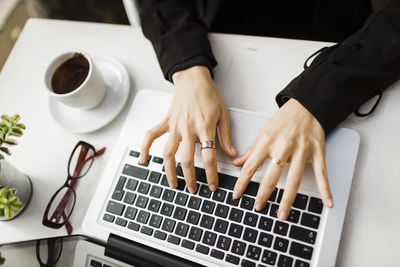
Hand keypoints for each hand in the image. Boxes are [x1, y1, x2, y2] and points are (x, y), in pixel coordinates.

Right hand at [140, 66, 237, 192]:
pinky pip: (151, 136)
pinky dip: (145, 148)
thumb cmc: (209, 94)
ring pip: (168, 153)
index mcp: (204, 127)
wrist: (193, 78)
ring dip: (169, 171)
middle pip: (187, 160)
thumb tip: (232, 154)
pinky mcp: (165, 122)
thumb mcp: (223, 114)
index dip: (212, 175)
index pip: (209, 157)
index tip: (213, 185)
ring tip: (173, 184)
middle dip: (190, 178)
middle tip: (194, 189)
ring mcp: (174, 126)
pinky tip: (144, 160)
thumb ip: (225, 136)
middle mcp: (187, 129)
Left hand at [232, 98, 333, 219]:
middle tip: (258, 207)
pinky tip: (327, 203)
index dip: (242, 182)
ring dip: (287, 199)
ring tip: (282, 214)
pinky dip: (326, 189)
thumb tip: (237, 163)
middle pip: (272, 176)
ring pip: (294, 179)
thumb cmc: (284, 119)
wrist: (306, 105)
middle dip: (264, 194)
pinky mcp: (317, 152)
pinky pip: (321, 174)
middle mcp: (283, 147)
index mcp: (267, 142)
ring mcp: (301, 151)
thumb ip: (251, 150)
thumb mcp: (263, 132)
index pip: (250, 166)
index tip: (237, 194)